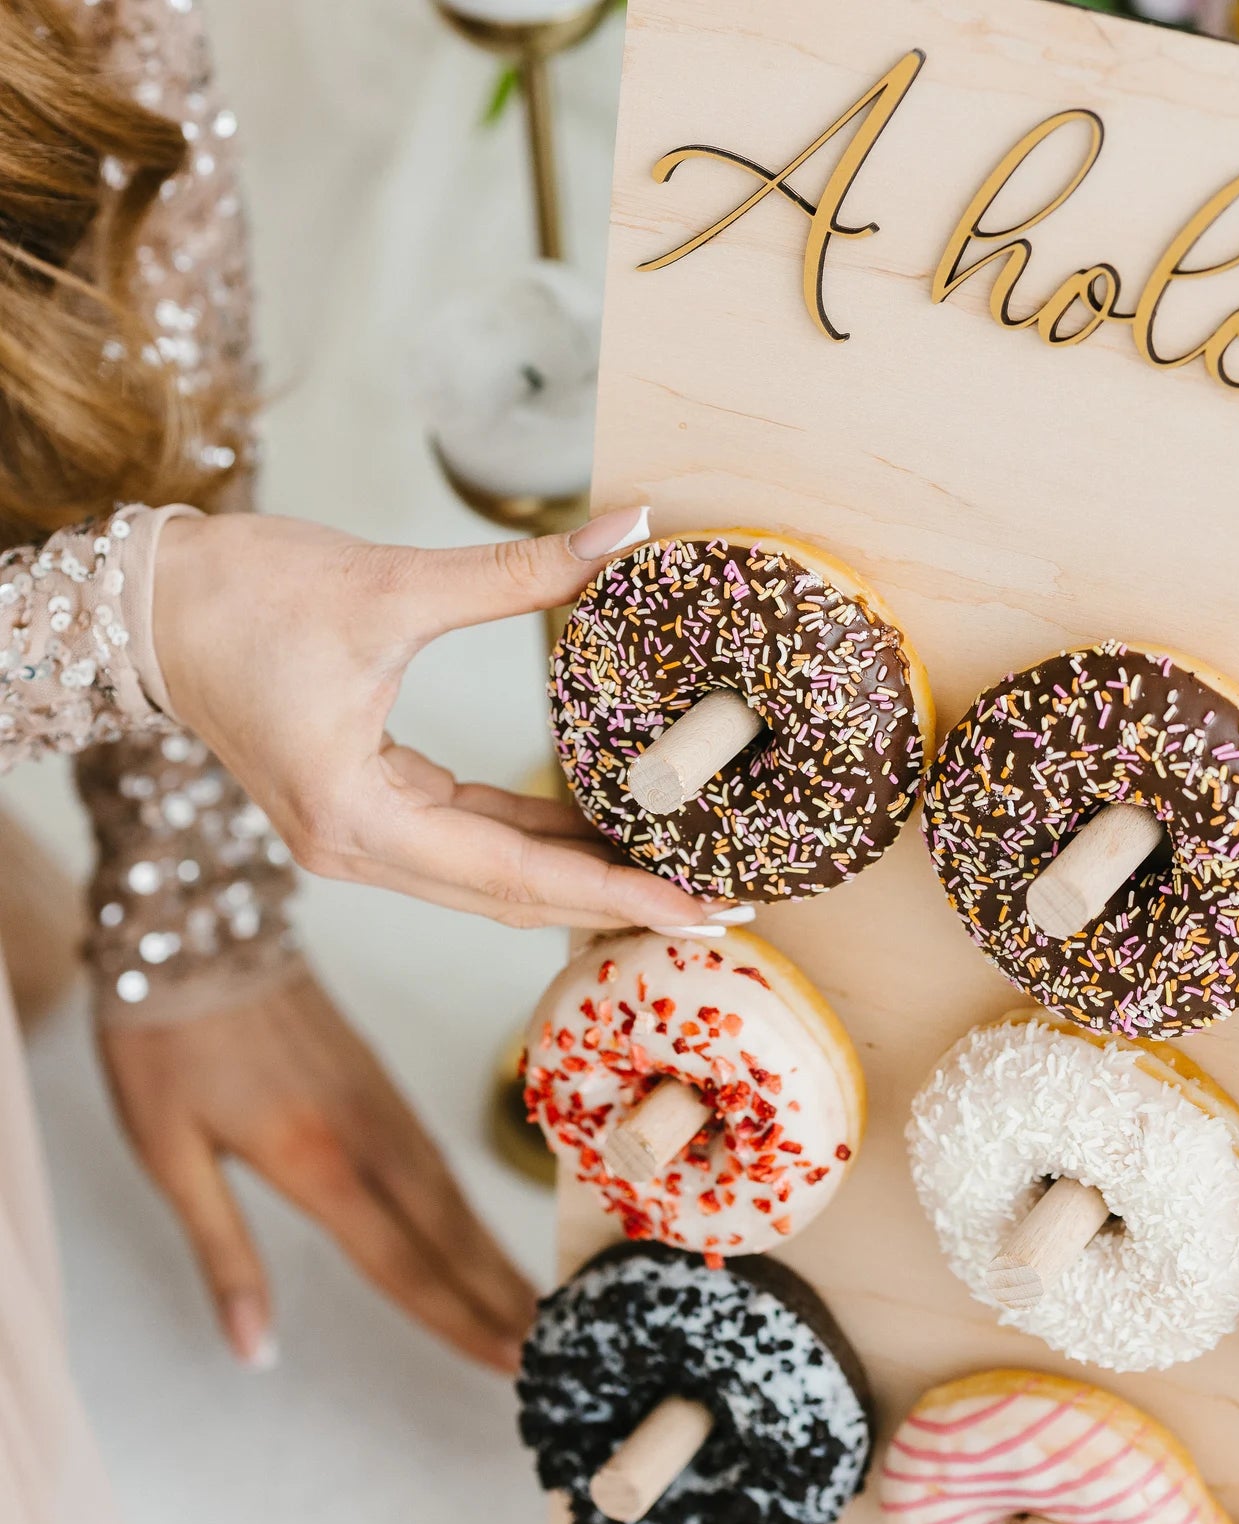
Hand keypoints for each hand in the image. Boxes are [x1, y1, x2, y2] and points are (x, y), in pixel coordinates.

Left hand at [98, 971, 536, 1373]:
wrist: (198, 929)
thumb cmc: (167, 1043)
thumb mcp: (168, 1155)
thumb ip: (223, 1256)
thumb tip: (254, 1351)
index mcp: (319, 1162)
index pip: (403, 1262)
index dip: (457, 1319)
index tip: (509, 1360)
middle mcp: (369, 1136)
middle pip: (446, 1234)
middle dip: (496, 1297)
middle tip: (547, 1349)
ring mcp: (382, 1102)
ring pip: (452, 1195)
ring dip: (492, 1255)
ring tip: (530, 1304)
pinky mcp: (380, 1078)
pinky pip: (438, 1158)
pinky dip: (468, 1206)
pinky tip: (477, 1229)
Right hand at [152, 506, 715, 933]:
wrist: (148, 605)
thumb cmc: (245, 596)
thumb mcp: (391, 586)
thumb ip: (519, 573)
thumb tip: (626, 530)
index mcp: (360, 819)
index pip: (518, 875)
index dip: (618, 893)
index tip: (702, 910)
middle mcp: (360, 851)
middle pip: (516, 896)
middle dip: (619, 901)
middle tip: (722, 905)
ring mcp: (363, 837)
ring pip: (497, 876)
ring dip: (584, 876)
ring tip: (679, 874)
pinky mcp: (371, 808)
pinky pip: (473, 839)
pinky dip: (538, 837)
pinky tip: (605, 826)